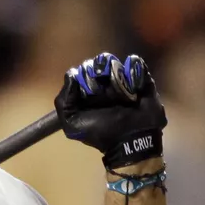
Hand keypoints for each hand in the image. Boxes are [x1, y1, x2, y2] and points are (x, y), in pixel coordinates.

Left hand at [54, 53, 166, 168]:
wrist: (131, 142)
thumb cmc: (102, 133)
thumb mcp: (72, 124)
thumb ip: (63, 102)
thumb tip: (71, 75)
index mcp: (87, 92)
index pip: (82, 71)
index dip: (83, 76)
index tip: (89, 90)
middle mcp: (104, 84)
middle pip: (98, 63)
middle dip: (99, 72)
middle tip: (103, 90)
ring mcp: (123, 80)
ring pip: (115, 62)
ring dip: (115, 73)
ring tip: (120, 90)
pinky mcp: (141, 79)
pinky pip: (136, 63)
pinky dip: (134, 70)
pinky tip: (133, 86)